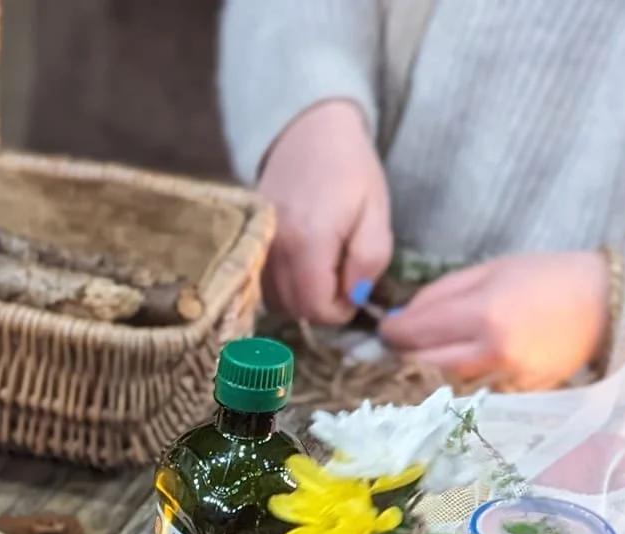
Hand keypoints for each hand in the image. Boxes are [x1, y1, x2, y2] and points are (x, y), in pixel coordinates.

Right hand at [257, 99, 392, 325]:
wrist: (309, 132)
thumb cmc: (350, 169)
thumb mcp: (376, 210)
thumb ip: (370, 259)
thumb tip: (355, 297)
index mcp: (308, 241)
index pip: (317, 308)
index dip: (340, 310)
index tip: (355, 289)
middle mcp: (274, 250)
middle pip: (295, 310)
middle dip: (323, 305)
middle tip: (342, 277)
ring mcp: (256, 249)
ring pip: (277, 304)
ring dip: (303, 299)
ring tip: (323, 269)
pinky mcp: (248, 246)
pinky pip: (263, 289)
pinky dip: (284, 289)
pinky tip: (302, 267)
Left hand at [380, 251, 610, 389]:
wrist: (603, 304)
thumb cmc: (545, 278)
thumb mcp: (491, 270)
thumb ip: (441, 293)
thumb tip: (400, 318)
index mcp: (484, 313)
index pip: (416, 333)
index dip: (392, 334)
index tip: (385, 331)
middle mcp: (492, 353)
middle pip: (422, 366)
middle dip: (403, 356)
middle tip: (397, 348)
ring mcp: (505, 381)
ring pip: (443, 387)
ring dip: (425, 375)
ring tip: (421, 361)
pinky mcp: (516, 398)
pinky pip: (471, 396)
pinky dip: (456, 387)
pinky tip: (455, 375)